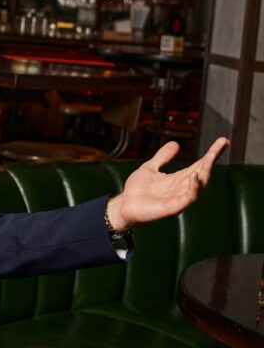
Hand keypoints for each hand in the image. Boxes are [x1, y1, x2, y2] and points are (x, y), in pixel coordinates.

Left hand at [108, 136, 229, 230]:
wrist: (125, 205)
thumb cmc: (137, 189)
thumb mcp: (150, 168)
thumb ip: (163, 157)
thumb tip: (176, 143)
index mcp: (179, 178)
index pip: (199, 164)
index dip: (211, 153)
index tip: (223, 141)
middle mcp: (183, 187)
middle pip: (203, 172)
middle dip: (212, 158)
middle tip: (222, 144)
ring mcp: (180, 198)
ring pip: (199, 184)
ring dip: (206, 171)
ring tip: (210, 157)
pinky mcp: (173, 207)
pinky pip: (188, 198)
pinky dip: (193, 187)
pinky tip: (194, 176)